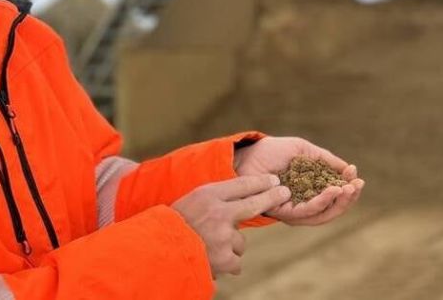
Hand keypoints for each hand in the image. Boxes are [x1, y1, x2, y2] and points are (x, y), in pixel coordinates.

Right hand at [171, 174, 290, 276]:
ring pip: (240, 241)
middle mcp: (218, 213)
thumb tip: (241, 195)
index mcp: (207, 196)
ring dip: (230, 245)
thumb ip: (214, 199)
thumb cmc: (173, 224)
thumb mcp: (190, 201)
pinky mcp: (224, 258)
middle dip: (271, 197)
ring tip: (208, 246)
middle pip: (253, 204)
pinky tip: (212, 260)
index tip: (274, 180)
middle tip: (283, 192)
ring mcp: (222, 236)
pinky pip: (236, 260)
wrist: (158, 250)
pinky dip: (227, 263)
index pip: (241, 184)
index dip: (260, 182)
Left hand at [233, 136, 364, 226]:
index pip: (336, 193)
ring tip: (347, 189)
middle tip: (358, 185)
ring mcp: (295, 209)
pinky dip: (322, 202)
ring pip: (323, 214)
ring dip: (338, 202)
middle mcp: (304, 202)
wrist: (249, 154)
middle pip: (333, 208)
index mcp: (311, 189)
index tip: (356, 173)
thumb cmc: (274, 151)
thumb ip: (326, 160)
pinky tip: (331, 190)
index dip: (349, 185)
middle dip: (349, 198)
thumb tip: (348, 168)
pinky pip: (307, 212)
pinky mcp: (284, 213)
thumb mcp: (305, 151)